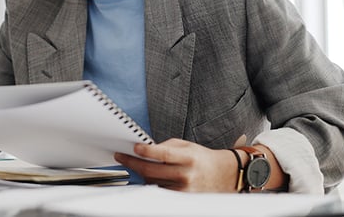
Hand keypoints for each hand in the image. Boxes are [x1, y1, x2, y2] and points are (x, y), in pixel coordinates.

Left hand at [114, 138, 238, 191]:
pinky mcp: (181, 198)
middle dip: (133, 163)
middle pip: (152, 170)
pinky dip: (150, 182)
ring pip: (152, 181)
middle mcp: (185, 174)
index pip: (163, 154)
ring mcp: (183, 189)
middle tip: (121, 157)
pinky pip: (159, 190)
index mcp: (188, 157)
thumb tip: (145, 149)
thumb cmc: (202, 158)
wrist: (222, 175)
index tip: (134, 147)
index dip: (146, 151)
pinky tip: (145, 175)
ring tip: (133, 164)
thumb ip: (167, 146)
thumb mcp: (186, 145)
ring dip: (140, 173)